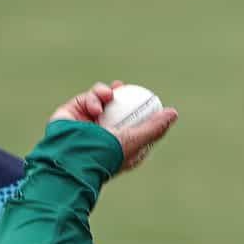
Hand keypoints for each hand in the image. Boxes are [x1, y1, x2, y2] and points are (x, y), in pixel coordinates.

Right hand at [48, 80, 176, 170]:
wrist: (75, 157)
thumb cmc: (108, 154)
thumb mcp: (136, 141)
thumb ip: (155, 127)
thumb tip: (173, 113)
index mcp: (116, 144)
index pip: (130, 122)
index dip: (136, 108)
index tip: (144, 97)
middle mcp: (100, 134)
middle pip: (113, 108)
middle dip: (118, 95)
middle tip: (123, 86)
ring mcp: (84, 124)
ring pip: (98, 100)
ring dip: (103, 94)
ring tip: (108, 95)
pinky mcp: (71, 115)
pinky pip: (85, 99)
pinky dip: (92, 100)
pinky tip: (95, 108)